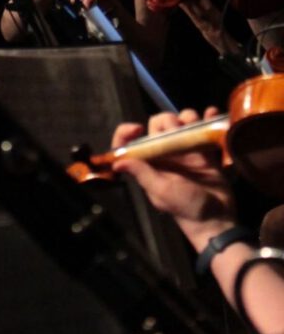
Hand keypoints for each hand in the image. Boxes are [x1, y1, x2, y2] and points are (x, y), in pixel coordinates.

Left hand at [111, 108, 237, 243]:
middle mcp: (164, 153)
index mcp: (148, 162)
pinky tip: (212, 114)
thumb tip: (117, 163)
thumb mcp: (161, 191)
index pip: (129, 141)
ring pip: (182, 121)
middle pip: (159, 123)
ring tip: (198, 127)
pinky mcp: (204, 150)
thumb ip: (142, 174)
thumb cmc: (186, 207)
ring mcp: (185, 150)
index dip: (127, 131)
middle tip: (179, 131)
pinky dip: (207, 117)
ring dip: (189, 117)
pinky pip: (203, 128)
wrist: (217, 218)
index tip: (138, 127)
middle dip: (168, 121)